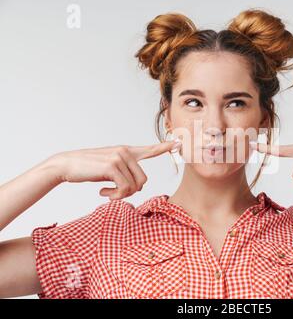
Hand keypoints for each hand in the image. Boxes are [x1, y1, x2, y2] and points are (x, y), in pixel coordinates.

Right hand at [48, 140, 180, 199]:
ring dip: (121, 195)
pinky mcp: (112, 166)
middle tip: (115, 193)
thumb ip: (126, 173)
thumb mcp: (110, 169)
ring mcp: (119, 157)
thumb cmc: (88, 169)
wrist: (66, 165)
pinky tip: (103, 193)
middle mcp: (125, 152)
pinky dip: (114, 196)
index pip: (149, 149)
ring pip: (134, 186)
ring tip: (107, 192)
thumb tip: (138, 187)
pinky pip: (124, 188)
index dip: (165, 148)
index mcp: (126, 151)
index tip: (179, 143)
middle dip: (131, 191)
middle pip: (143, 180)